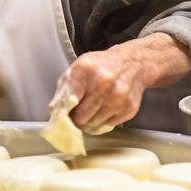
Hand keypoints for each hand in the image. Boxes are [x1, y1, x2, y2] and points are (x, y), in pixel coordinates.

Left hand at [62, 32, 190, 132]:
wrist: (134, 63)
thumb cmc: (103, 66)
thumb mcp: (79, 67)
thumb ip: (64, 88)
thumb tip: (55, 112)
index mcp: (86, 69)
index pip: (68, 101)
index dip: (63, 112)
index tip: (62, 116)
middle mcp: (103, 83)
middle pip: (80, 117)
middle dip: (76, 119)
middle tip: (77, 113)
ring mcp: (118, 97)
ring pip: (93, 125)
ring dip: (89, 121)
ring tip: (92, 110)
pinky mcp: (129, 109)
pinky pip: (107, 126)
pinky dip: (102, 121)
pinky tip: (105, 109)